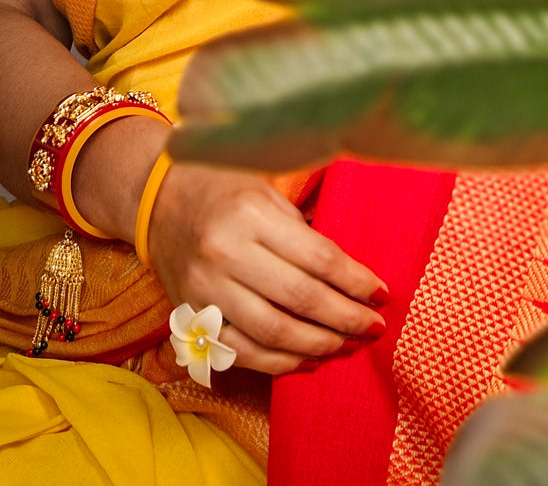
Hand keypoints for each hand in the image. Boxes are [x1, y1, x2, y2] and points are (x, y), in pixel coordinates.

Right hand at [149, 163, 386, 375]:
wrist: (159, 201)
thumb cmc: (227, 189)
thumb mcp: (269, 191)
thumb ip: (305, 228)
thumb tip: (353, 270)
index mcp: (253, 215)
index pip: (318, 258)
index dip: (355, 281)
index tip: (382, 294)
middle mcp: (227, 254)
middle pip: (300, 299)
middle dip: (345, 318)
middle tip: (374, 327)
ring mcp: (206, 289)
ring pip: (272, 332)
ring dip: (317, 345)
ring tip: (347, 346)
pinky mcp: (192, 315)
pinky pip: (241, 352)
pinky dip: (278, 363)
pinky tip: (307, 361)